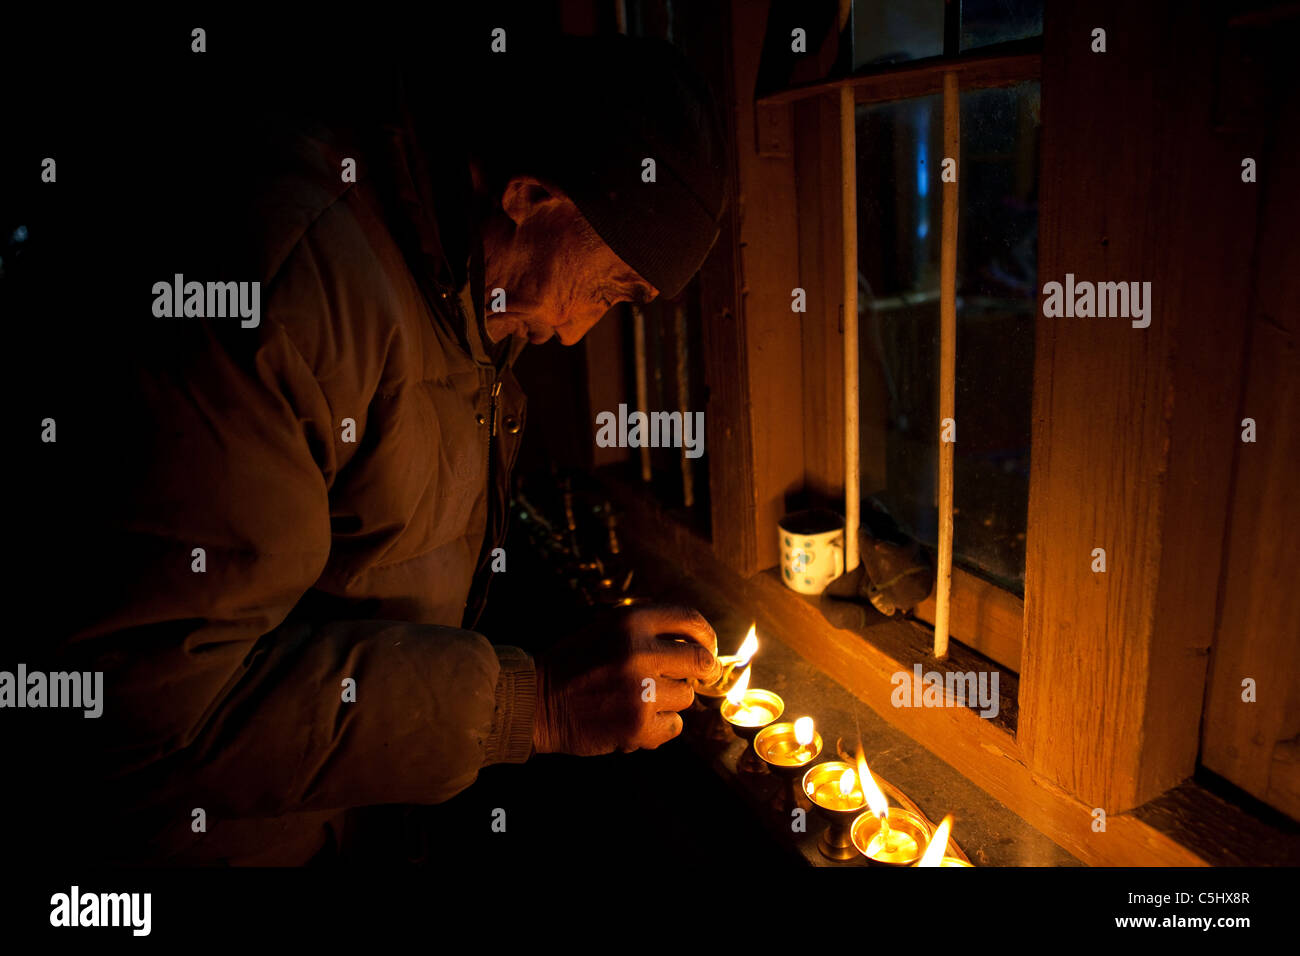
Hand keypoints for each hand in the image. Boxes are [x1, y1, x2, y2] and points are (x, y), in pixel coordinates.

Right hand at [533, 604, 720, 754]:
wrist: (537, 701)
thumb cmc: (576, 664)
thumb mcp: (608, 629)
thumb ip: (649, 630)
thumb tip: (700, 644)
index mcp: (631, 620)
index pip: (691, 621)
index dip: (707, 637)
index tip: (708, 648)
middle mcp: (639, 651)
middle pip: (701, 661)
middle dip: (702, 672)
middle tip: (695, 679)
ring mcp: (640, 690)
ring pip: (686, 697)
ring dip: (669, 701)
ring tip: (639, 700)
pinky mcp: (637, 724)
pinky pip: (674, 726)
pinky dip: (659, 728)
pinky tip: (634, 720)